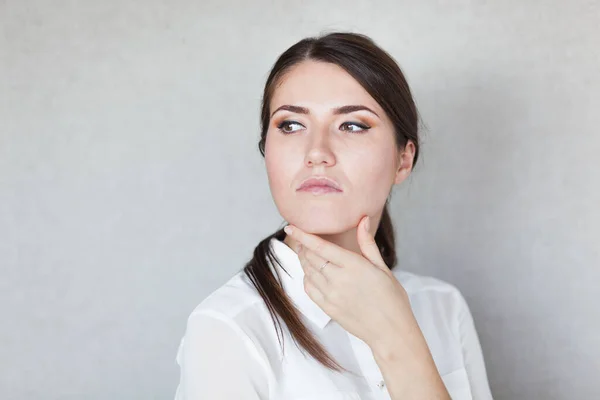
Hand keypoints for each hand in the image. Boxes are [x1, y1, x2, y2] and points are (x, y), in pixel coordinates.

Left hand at [283, 215, 415, 347]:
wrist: (391, 332)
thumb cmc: (392, 299)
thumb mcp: (383, 267)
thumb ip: (367, 243)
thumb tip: (363, 219)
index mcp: (353, 266)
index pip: (320, 247)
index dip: (303, 235)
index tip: (290, 226)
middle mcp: (338, 279)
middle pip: (310, 258)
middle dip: (303, 246)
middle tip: (302, 239)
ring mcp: (331, 295)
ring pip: (308, 272)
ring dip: (304, 261)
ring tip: (306, 253)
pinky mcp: (328, 308)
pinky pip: (309, 289)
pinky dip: (306, 278)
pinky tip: (311, 274)